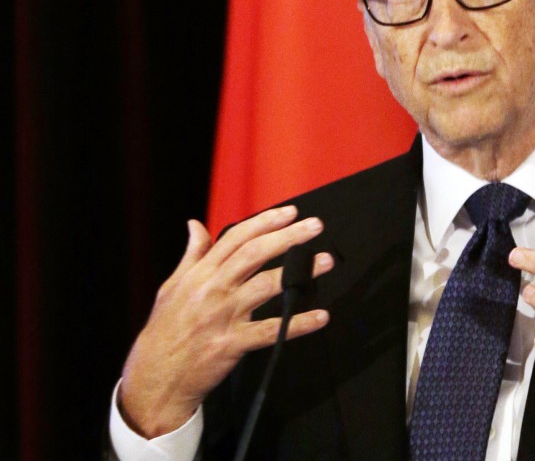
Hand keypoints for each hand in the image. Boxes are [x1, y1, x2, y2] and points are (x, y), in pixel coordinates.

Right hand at [118, 206, 332, 437]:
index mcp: (200, 274)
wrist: (154, 378)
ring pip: (266, 286)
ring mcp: (223, 316)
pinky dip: (298, 324)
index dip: (264, 222)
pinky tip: (321, 317)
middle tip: (315, 226)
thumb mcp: (172, 287)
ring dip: (300, 272)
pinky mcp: (232, 344)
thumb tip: (195, 224)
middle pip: (255, 254)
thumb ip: (191, 256)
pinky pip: (270, 330)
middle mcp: (213, 290)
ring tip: (325, 261)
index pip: (236, 238)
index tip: (290, 212)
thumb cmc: (165, 330)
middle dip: (288, 237)